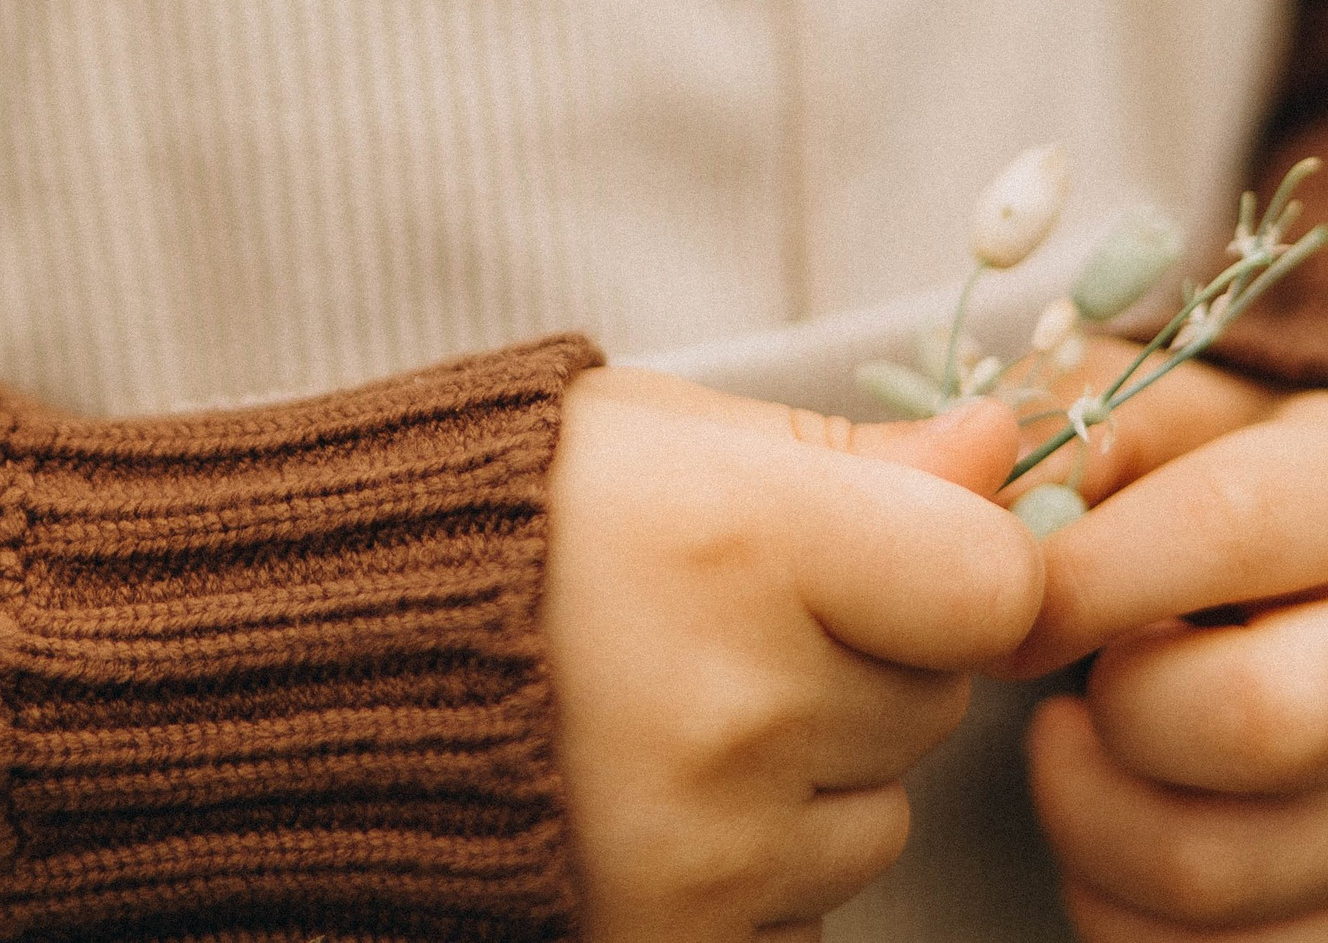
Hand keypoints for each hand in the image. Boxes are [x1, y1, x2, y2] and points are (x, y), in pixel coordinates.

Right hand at [541, 365, 1045, 941]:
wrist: (327, 656)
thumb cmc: (513, 514)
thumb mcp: (672, 432)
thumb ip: (854, 453)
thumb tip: (1001, 450)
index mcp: (745, 539)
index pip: (993, 586)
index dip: (960, 564)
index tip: (895, 547)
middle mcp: (738, 703)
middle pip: (936, 699)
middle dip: (872, 655)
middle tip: (735, 612)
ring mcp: (707, 845)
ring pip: (881, 814)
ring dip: (819, 768)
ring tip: (683, 699)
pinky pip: (809, 910)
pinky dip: (761, 862)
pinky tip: (661, 788)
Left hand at [1000, 366, 1327, 942]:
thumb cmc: (1281, 496)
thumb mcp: (1209, 411)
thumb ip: (1094, 421)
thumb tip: (988, 487)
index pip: (1230, 528)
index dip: (1085, 569)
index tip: (1009, 597)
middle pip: (1256, 721)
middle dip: (1111, 714)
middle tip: (1065, 690)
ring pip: (1220, 873)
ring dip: (1089, 825)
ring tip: (1078, 755)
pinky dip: (1127, 916)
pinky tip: (1121, 833)